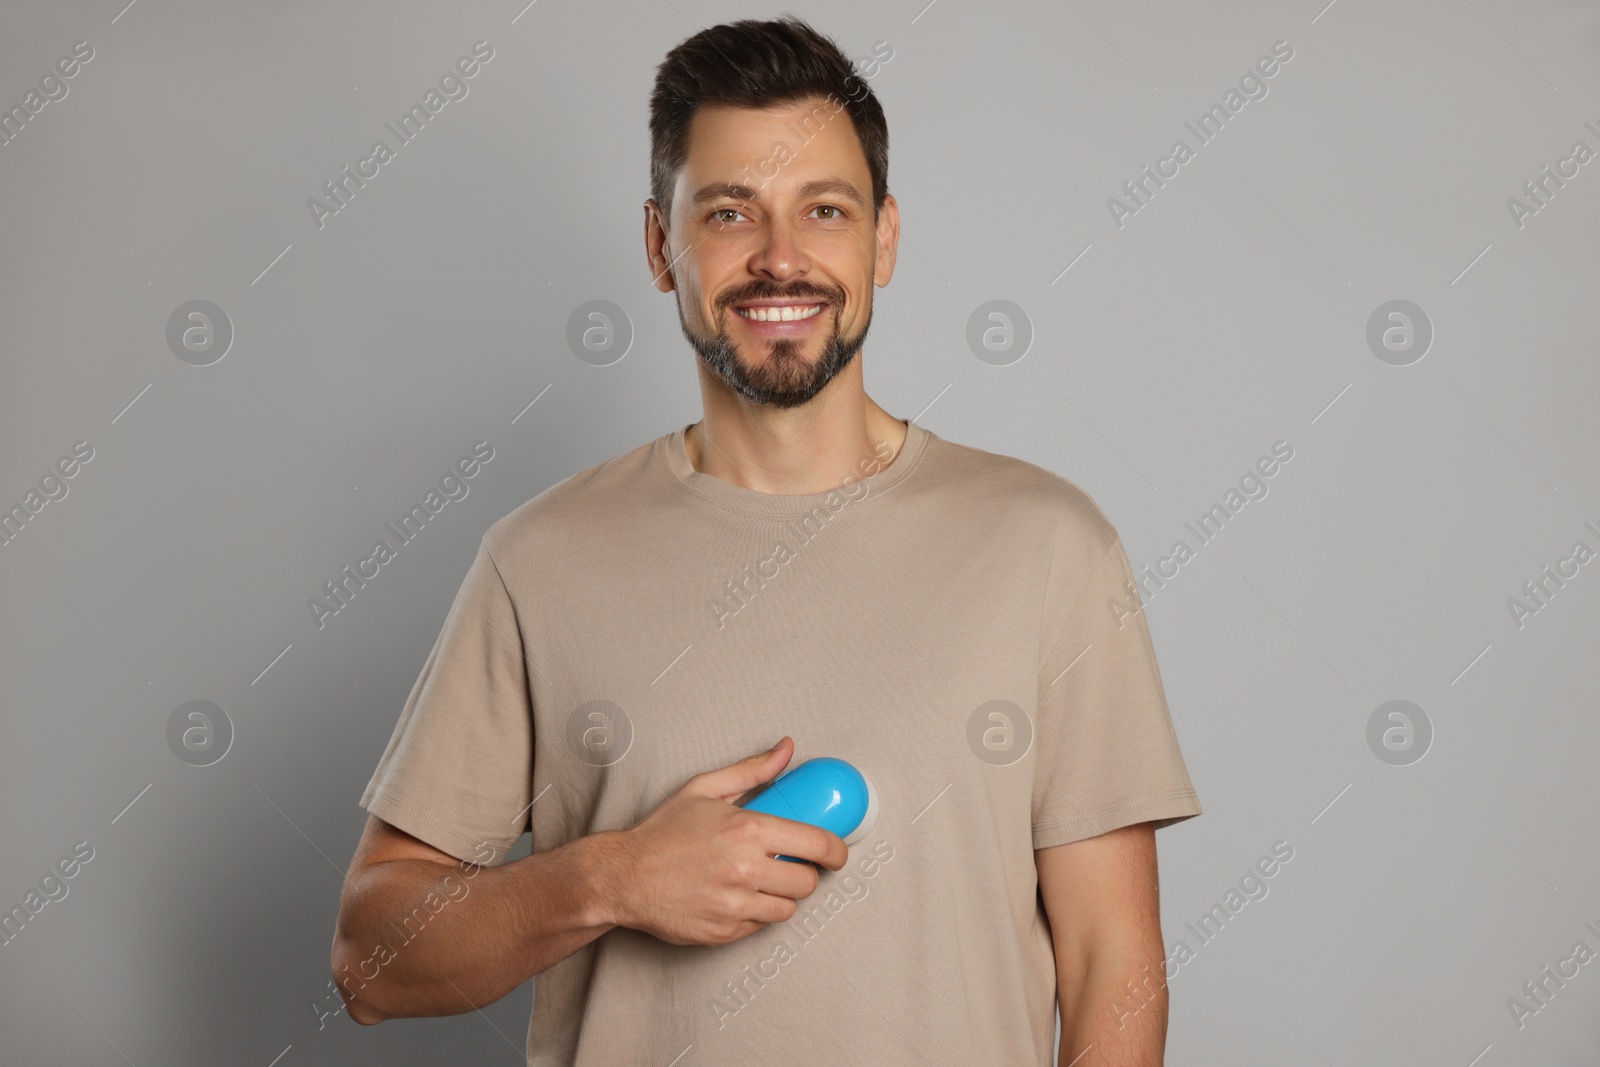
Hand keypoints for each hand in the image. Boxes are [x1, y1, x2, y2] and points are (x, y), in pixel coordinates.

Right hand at [600, 736, 848, 945]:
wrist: (623, 876)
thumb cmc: (662, 833)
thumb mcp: (704, 789)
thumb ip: (751, 770)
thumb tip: (786, 749)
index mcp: (747, 830)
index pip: (817, 845)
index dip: (836, 851)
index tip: (836, 853)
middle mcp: (746, 870)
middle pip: (807, 883)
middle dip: (803, 873)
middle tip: (786, 865)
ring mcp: (735, 906)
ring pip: (787, 909)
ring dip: (779, 896)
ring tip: (757, 881)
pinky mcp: (724, 933)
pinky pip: (759, 928)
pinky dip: (753, 915)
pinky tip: (733, 898)